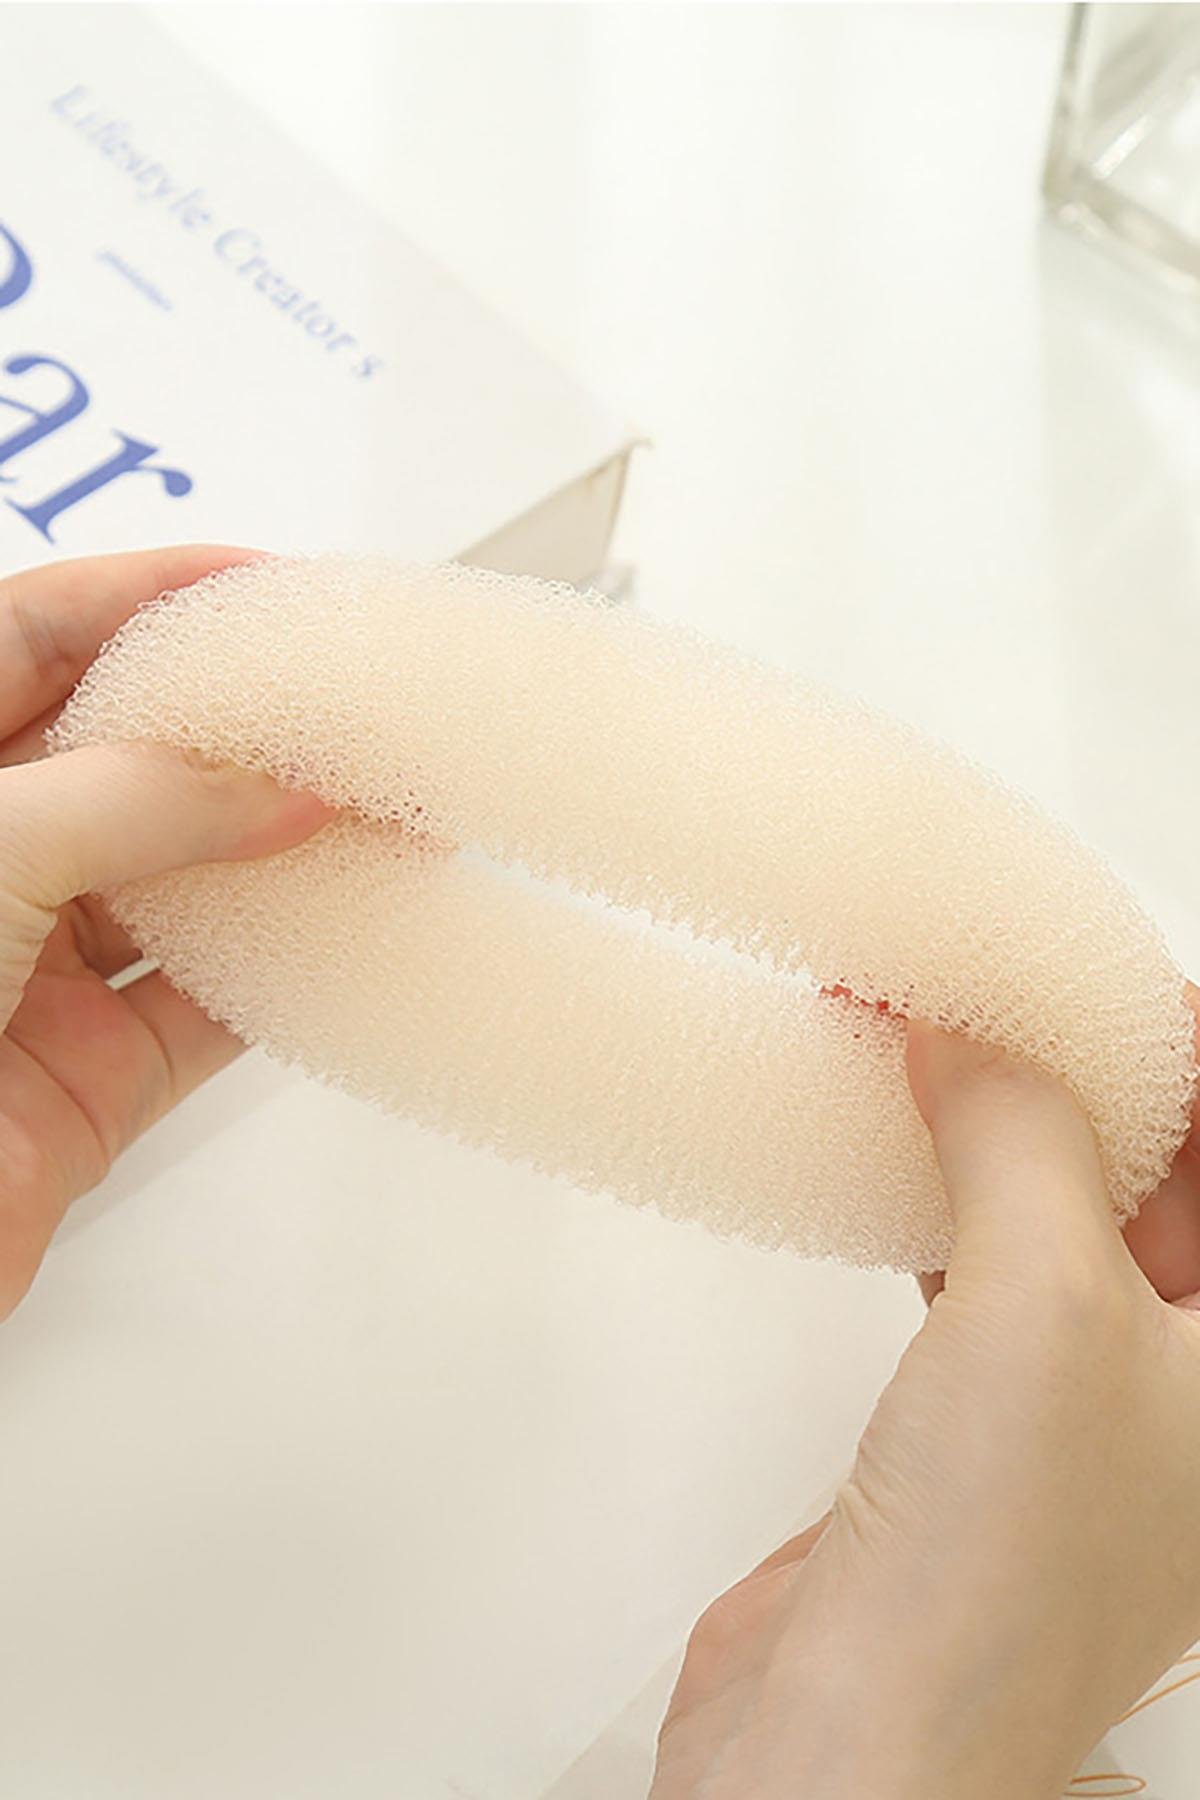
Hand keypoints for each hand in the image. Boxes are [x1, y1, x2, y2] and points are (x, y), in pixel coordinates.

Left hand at [0, 548, 332, 1320]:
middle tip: (346, 706)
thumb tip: (279, 782)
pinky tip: (349, 934)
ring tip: (381, 811)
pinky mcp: (87, 1082)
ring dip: (282, 855)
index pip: (31, 640)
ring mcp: (30, 975)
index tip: (262, 588)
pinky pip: (207, 1013)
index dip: (147, 596)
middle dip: (239, 731)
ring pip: (181, 887)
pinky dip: (281, 978)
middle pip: (126, 763)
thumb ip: (139, 802)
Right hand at [651, 1021, 1199, 1798]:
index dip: (1185, 1055)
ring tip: (934, 1030)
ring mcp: (1086, 1410)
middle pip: (1164, 1176)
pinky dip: (942, 1188)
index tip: (1097, 979)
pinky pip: (982, 1263)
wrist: (851, 1738)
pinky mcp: (979, 1424)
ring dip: (1002, 1120)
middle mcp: (1190, 1391)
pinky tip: (898, 1141)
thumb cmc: (992, 1584)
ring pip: (1066, 1214)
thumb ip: (1021, 1131)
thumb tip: (971, 1029)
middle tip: (1000, 982)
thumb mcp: (1045, 1296)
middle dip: (1080, 1066)